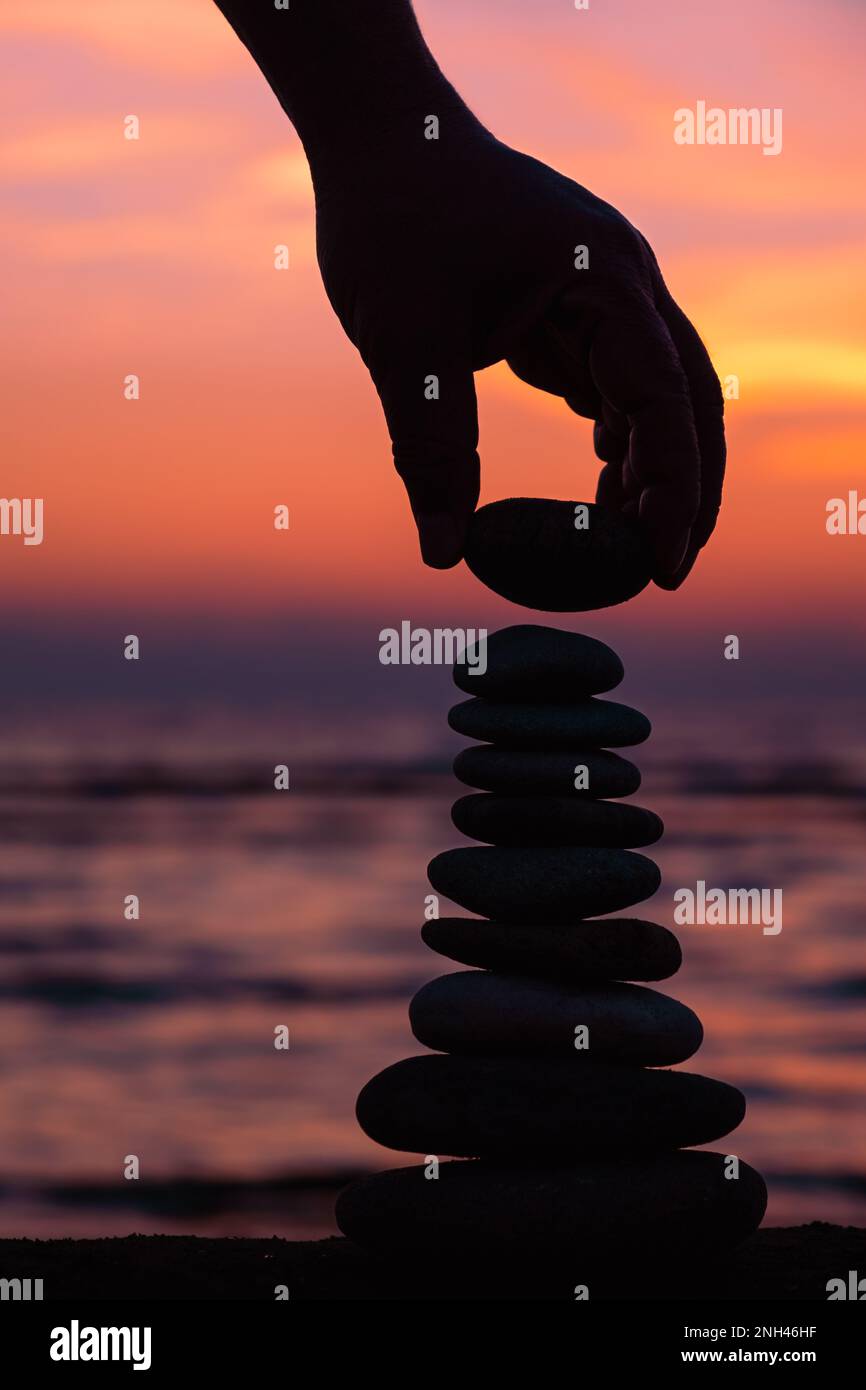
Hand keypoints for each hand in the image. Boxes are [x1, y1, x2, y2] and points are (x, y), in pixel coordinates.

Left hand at [316, 131, 724, 584]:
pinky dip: (618, 444)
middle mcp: (622, 285)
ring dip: (651, 472)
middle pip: (688, 402)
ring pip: (658, 399)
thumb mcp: (404, 341)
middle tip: (660, 573)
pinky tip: (601, 492)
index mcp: (602, 278)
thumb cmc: (391, 219)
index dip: (675, 489)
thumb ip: (430, 447)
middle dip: (684, 491)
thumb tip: (443, 555)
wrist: (380, 139)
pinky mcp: (575, 311)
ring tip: (617, 546)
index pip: (665, 400)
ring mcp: (604, 296)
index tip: (663, 566)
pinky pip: (616, 387)